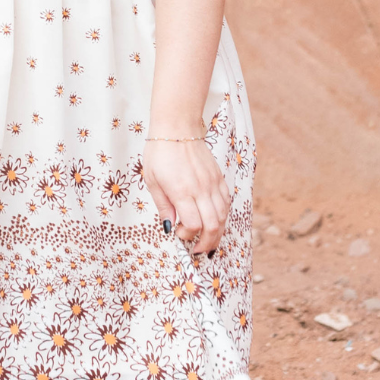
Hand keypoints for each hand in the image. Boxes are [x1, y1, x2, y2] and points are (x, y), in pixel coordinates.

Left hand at [143, 137, 233, 255]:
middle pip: (213, 225)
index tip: (178, 234)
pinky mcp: (219, 178)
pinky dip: (222, 216)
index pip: (193, 224)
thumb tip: (169, 226)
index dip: (187, 235)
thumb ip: (163, 206)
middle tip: (197, 250)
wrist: (178, 128)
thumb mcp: (152, 181)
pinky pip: (226, 202)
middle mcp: (201, 189)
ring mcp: (213, 183)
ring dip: (217, 233)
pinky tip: (214, 221)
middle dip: (206, 243)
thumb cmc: (160, 152)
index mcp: (182, 191)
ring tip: (207, 241)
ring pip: (223, 216)